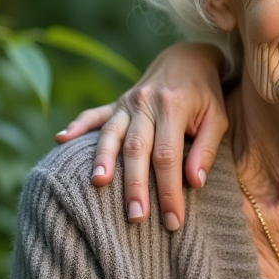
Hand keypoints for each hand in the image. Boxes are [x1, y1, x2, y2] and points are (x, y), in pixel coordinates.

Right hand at [56, 43, 228, 229]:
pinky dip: (77, 126)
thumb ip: (207, 149)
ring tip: (98, 184)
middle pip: (137, 149)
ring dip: (103, 159)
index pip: (169, 156)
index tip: (174, 220)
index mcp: (174, 106)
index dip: (170, 190)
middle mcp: (146, 102)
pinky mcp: (115, 103)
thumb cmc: (206, 96)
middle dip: (135, 186)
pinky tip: (60, 139)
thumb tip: (195, 183)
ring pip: (112, 134)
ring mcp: (127, 101)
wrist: (188, 59)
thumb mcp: (218, 118)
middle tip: (136, 218)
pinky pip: (93, 114)